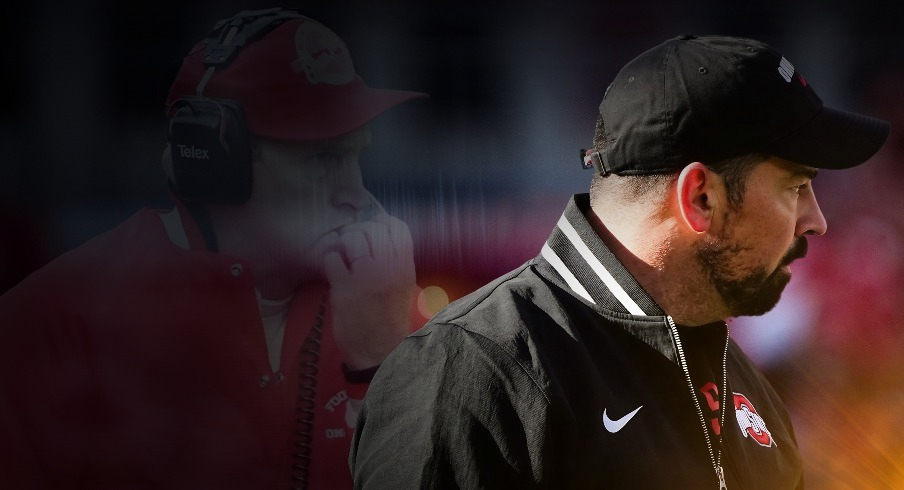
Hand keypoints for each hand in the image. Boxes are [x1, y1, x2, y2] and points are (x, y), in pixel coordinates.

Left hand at [323, 211, 416, 369]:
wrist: (379, 352)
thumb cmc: (388, 317)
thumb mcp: (401, 285)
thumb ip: (394, 259)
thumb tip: (375, 230)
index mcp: (405, 267)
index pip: (396, 226)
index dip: (380, 222)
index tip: (371, 232)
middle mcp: (389, 269)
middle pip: (372, 228)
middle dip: (357, 232)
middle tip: (350, 246)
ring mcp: (367, 278)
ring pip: (352, 238)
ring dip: (342, 244)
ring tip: (342, 256)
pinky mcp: (345, 290)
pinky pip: (332, 258)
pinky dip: (330, 261)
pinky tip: (334, 272)